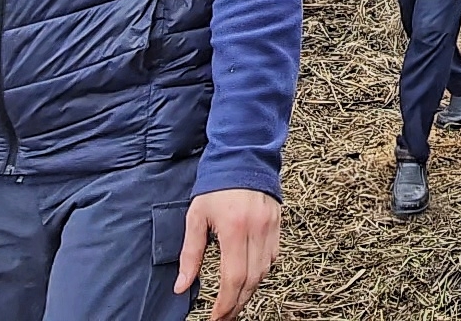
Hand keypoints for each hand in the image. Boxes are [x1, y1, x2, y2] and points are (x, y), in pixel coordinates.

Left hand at [176, 188, 281, 317]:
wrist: (243, 156)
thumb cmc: (216, 185)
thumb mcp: (196, 217)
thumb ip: (190, 253)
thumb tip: (182, 286)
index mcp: (234, 228)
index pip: (233, 278)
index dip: (225, 303)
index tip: (216, 317)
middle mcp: (257, 230)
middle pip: (251, 280)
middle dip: (237, 303)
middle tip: (224, 316)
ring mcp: (271, 228)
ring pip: (264, 272)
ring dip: (250, 291)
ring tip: (234, 301)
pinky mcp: (278, 225)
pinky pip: (273, 258)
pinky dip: (261, 272)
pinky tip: (249, 277)